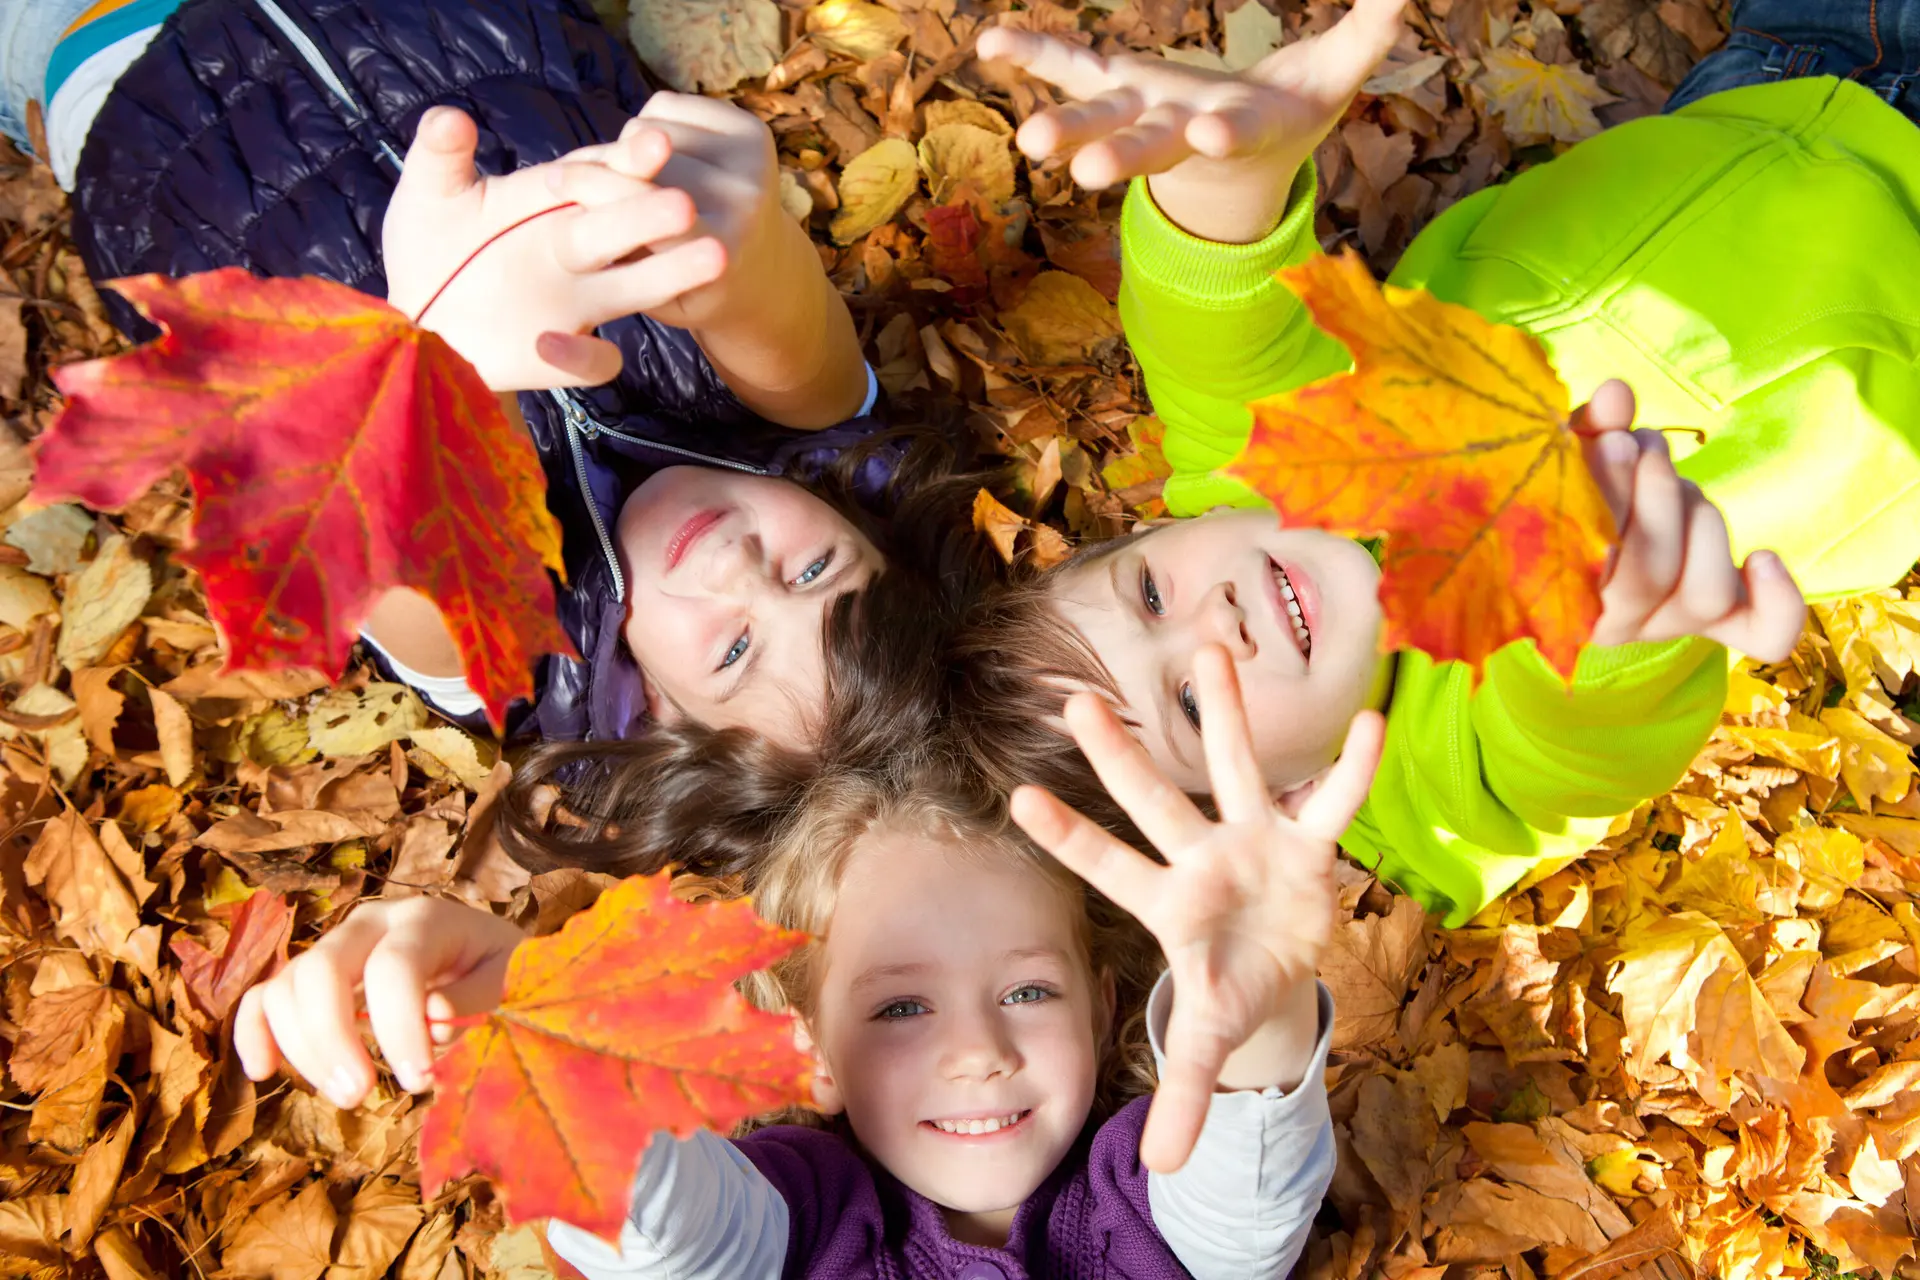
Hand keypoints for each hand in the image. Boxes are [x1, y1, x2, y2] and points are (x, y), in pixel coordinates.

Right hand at [233, 897, 524, 1108]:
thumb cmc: (500, 969)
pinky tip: (263, 1073)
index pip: (394, 967)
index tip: (419, 1081)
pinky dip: (253, 1032)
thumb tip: (431, 1016)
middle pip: (322, 969)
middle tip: (361, 1095)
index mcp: (425, 919)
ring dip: (302, 1048)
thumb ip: (477, 996)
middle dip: (333, 1039)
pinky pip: (263, 996)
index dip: (399, 1028)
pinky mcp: (312, 977)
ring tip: (347, 1096)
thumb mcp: (510, 978)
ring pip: (287, 986)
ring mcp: (336, 946)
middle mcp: (371, 923)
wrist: (486, 954)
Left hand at [381, 107, 725, 390]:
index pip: (598, 176)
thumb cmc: (429, 247)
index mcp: (550, 200)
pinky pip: (596, 361)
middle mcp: (575, 249)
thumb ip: (438, 156)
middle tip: (683, 205)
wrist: (415, 321)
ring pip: (636, 287)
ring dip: (670, 274)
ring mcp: (576, 303)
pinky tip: (547, 342)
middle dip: (652, 216)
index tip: (653, 144)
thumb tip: (449, 115)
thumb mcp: (427, 196)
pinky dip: (583, 355)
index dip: (626, 161)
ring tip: (713, 259)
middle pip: (624, 228)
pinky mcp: (565, 354)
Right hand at [545, 93, 800, 333]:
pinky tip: (660, 160)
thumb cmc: (690, 290)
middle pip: (645, 160)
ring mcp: (755, 161)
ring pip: (654, 128)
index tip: (553, 180)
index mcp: (717, 253)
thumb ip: (611, 247)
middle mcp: (744, 202)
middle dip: (603, 164)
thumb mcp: (648, 293)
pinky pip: (670, 106)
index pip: (641, 205)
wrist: (763, 271)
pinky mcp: (755, 131)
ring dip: (628, 147)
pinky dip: (650, 124)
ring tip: (631, 178)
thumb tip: (558, 180)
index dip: (592, 186)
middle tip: (574, 176)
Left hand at [978, 0, 1404, 241]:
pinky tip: (990, 43)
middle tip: (1088, 174)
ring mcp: (1139, 114)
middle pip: (1149, 147)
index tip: (1212, 136)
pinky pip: (1067, 71)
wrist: (1236, 163)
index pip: (1233, 136)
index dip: (1224, 137)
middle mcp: (1180, 130)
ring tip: (1024, 142)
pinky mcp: (1112, 90)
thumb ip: (1372, 31)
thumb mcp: (1337, 75)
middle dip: (1121, 157)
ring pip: (1097, 122)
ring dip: (1061, 131)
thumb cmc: (1292, 111)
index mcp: (1240, 131)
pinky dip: (1031, 57)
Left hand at [1010, 645, 1383, 1172]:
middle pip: (1156, 803)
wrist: (1282, 967)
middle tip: (1075, 705)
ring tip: (1209, 647)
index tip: (1014, 797)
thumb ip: (1186, 1092)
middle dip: (1119, 759)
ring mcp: (1255, 840)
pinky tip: (1369, 720)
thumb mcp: (1210, 1041)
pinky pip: (1333, 802)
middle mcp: (1203, 857)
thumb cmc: (1230, 988)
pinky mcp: (1311, 844)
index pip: (1109, 867)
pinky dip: (1352, 768)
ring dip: (1224, 713)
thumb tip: (1161, 1165)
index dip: (1068, 838)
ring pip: (1235, 767)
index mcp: (1169, 904)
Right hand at [1577, 380, 1805, 661]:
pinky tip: (1764, 558)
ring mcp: (1674, 623)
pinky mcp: (1722, 619)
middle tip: (1644, 445)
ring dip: (1699, 519)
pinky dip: (1778, 600)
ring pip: (1707, 593)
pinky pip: (1764, 634)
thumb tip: (1618, 395)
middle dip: (1657, 495)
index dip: (1612, 500)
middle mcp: (1621, 624)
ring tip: (1670, 474)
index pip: (1594, 569)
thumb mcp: (1570, 458)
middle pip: (1654, 575)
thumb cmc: (1576, 488)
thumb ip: (1591, 431)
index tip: (1615, 441)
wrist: (1599, 526)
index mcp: (1567, 598)